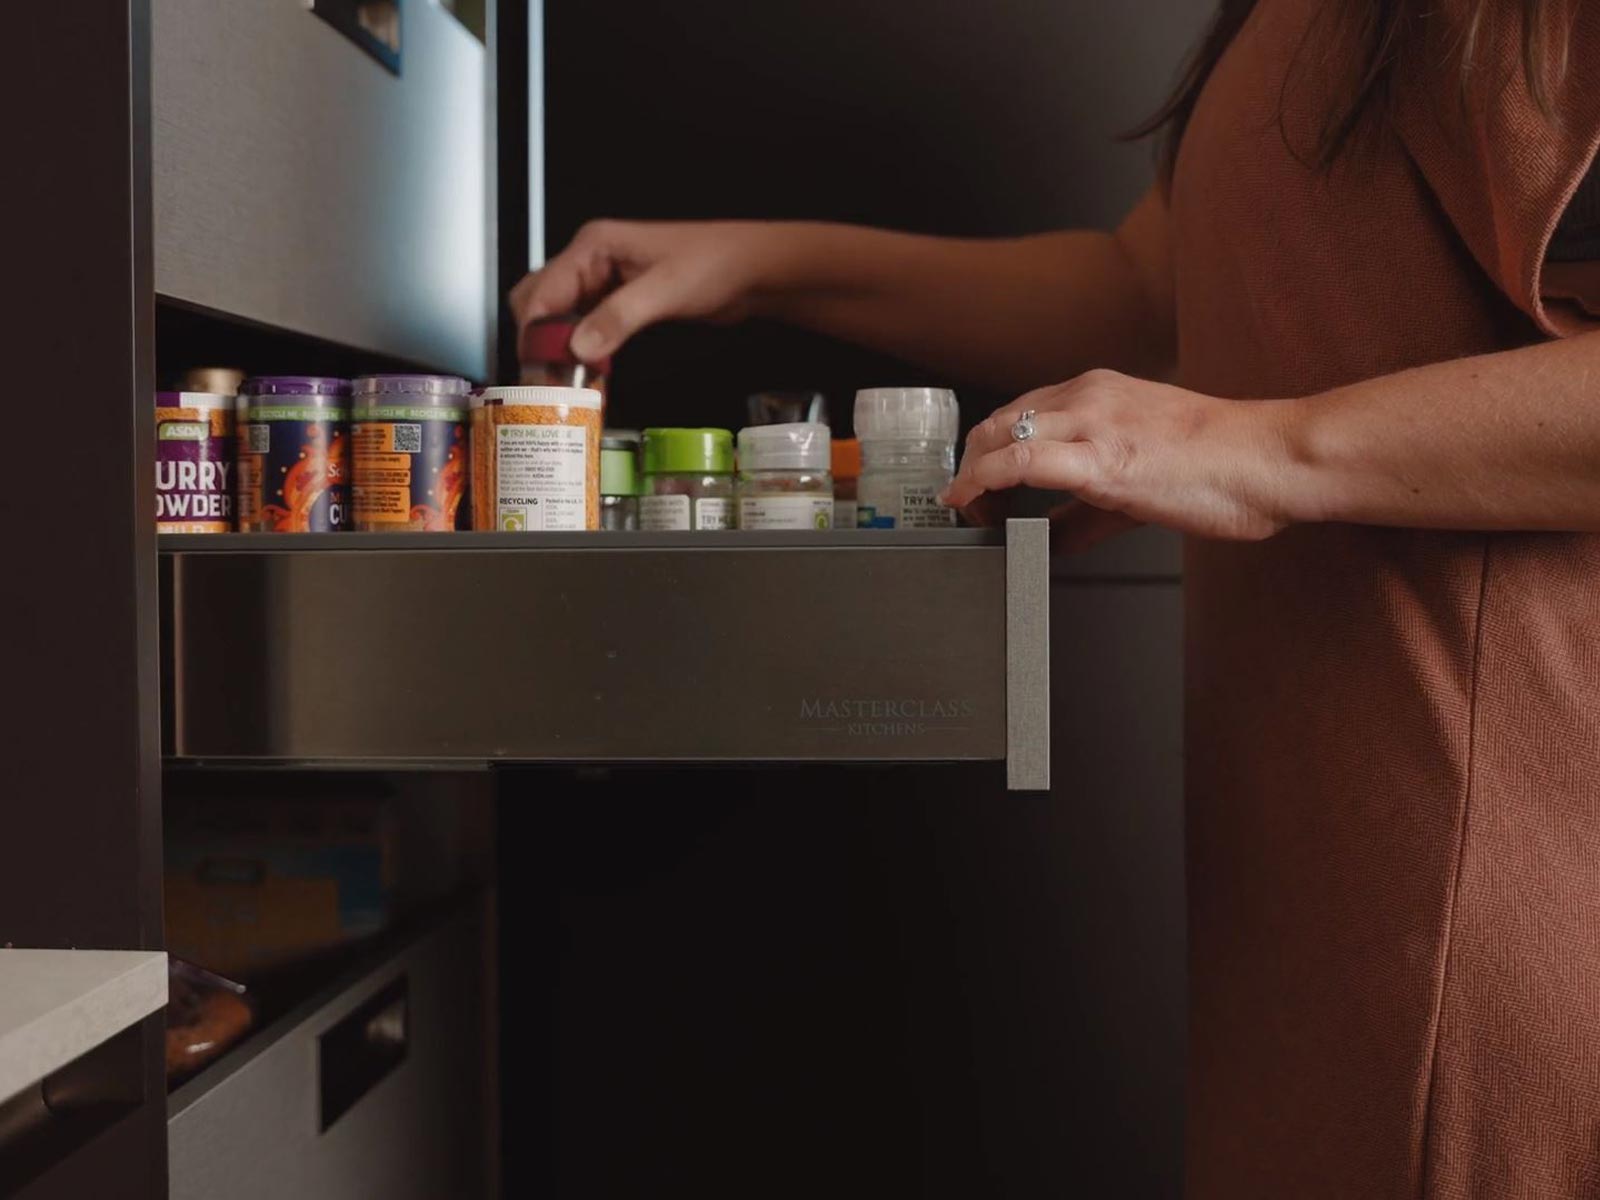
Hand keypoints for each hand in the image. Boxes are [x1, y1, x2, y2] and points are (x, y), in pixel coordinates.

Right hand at [509, 220, 791, 363]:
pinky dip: (581, 348)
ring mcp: (605, 280)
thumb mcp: (665, 291)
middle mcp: (593, 259)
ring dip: (558, 346)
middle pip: (540, 300)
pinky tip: (588, 371)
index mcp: (595, 245)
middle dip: (537, 338)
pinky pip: (586, 325)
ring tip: (564, 381)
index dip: (535, 331)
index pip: (543, 290)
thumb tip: (580, 347)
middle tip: (546, 377)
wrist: (752, 269)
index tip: (536, 367)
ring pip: (560, 316)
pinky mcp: (621, 301)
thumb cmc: (716, 263)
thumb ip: (619, 317)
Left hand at [943, 369, 1295, 551]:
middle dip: (969, 466)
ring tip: (968, 513)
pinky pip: (1021, 461)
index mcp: (1099, 392)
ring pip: (999, 436)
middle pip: (996, 422)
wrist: (1272, 458)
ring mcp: (1095, 422)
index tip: (973, 488)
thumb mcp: (1137, 474)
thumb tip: (1049, 538)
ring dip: (970, 477)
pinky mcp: (1104, 458)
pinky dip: (981, 481)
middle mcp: (1090, 396)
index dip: (983, 453)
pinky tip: (970, 502)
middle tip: (966, 508)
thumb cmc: (1223, 464)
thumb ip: (1087, 506)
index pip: (1017, 412)